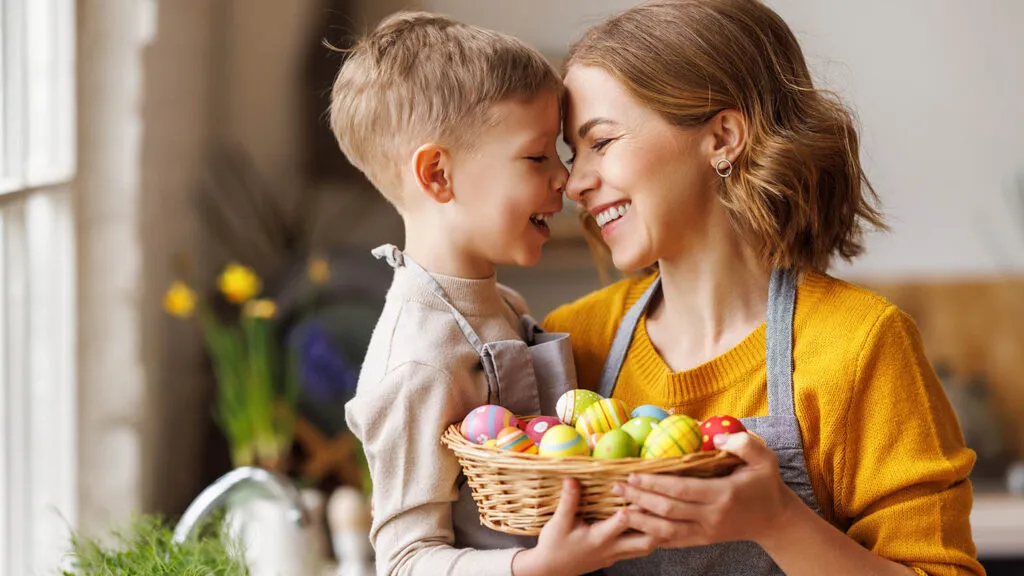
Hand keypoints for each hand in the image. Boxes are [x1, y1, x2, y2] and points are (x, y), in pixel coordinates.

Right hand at [512, 478, 659, 575]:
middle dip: (658, 522)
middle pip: (646, 540)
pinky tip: (652, 524)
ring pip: (647, 547)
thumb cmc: (554, 545)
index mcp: (599, 538)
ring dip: (657, 531)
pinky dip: (650, 537)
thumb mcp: (558, 522)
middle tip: (665, 502)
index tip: (640, 488)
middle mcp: (612, 548)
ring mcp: (616, 555)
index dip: (633, 505)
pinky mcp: (616, 557)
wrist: (550, 570)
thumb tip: (571, 479)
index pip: (623, 522)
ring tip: (663, 511)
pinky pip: (639, 549)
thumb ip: (568, 501)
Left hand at [614, 432, 798, 548]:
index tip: (634, 474)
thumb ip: (743, 444)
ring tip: (619, 509)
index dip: (655, 483)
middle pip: (668, 510)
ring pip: (667, 531)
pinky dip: (652, 536)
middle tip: (617, 487)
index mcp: (723, 495)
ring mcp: (706, 532)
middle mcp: (712, 516)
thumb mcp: (764, 458)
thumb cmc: (766, 484)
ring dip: (641, 521)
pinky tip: (635, 528)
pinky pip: (673, 542)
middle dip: (640, 499)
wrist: (775, 519)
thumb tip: (717, 437)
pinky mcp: (703, 540)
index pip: (682, 490)